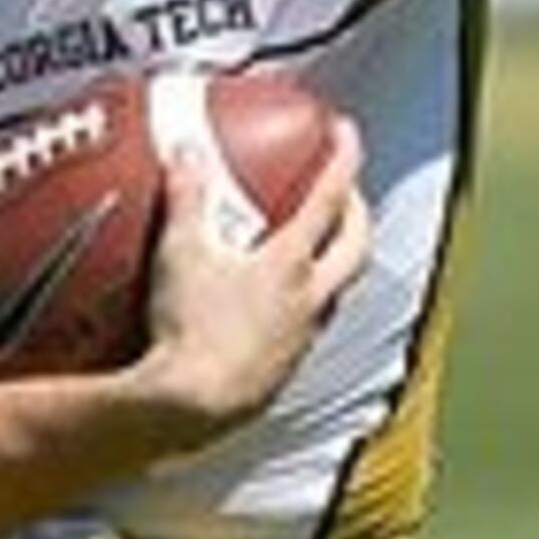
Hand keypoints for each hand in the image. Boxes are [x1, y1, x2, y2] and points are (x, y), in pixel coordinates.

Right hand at [126, 119, 370, 430]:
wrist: (191, 407)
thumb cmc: (187, 330)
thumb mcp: (179, 254)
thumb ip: (185, 198)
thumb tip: (186, 149)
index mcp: (289, 264)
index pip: (328, 199)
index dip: (342, 158)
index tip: (345, 130)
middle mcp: (309, 299)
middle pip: (356, 247)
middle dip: (359, 213)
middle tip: (348, 194)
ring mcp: (302, 339)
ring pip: (338, 292)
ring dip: (338, 264)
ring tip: (320, 252)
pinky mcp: (285, 372)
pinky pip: (308, 330)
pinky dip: (304, 309)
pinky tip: (277, 312)